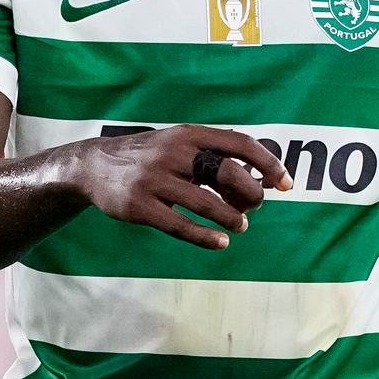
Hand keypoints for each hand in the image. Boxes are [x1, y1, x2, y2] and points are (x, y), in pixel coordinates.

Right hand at [71, 124, 292, 249]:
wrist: (92, 166)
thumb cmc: (148, 158)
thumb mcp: (178, 144)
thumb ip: (212, 156)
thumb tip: (258, 182)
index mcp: (188, 134)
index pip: (239, 144)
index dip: (267, 164)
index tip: (286, 184)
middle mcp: (172, 153)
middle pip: (226, 173)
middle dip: (250, 193)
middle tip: (254, 207)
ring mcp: (154, 180)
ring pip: (206, 202)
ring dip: (231, 218)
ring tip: (240, 226)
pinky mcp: (139, 206)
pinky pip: (179, 225)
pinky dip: (205, 237)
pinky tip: (221, 243)